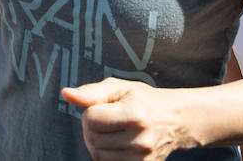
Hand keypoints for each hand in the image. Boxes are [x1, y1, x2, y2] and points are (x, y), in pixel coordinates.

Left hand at [62, 79, 192, 160]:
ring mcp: (142, 159)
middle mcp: (141, 140)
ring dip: (97, 142)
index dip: (91, 111)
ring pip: (98, 155)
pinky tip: (116, 143)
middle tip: (105, 119)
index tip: (102, 107)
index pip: (91, 119)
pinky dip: (106, 154)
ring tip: (111, 130)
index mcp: (135, 115)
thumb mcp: (120, 88)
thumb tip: (66, 94)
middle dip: (91, 127)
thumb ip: (91, 91)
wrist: (176, 120)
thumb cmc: (144, 100)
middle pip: (93, 139)